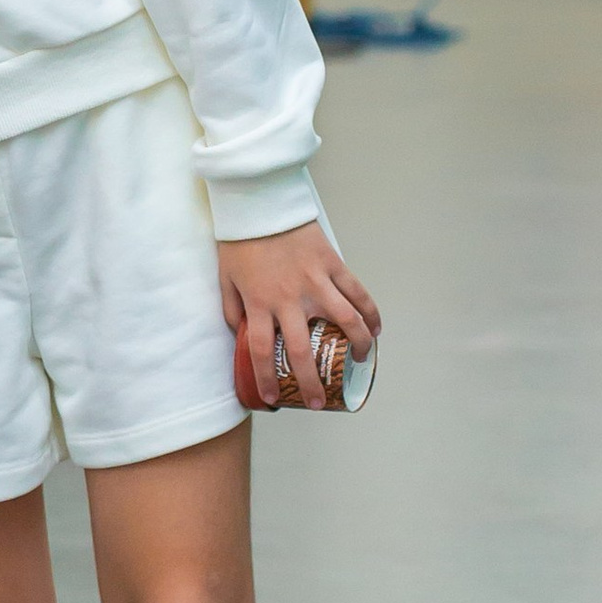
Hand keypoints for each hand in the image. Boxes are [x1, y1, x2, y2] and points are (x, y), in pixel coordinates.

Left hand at [218, 220, 380, 408]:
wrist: (261, 202)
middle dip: (311, 382)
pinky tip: (375, 328)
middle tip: (317, 400)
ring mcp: (315, 281)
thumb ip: (232, 308)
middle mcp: (288, 298)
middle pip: (302, 350)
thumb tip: (239, 334)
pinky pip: (357, 292)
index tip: (274, 398)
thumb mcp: (226, 277)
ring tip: (361, 362)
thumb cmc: (241, 240)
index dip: (267, 379)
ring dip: (357, 346)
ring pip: (344, 322)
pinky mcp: (332, 264)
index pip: (260, 352)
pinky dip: (370, 312)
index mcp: (258, 302)